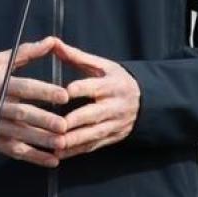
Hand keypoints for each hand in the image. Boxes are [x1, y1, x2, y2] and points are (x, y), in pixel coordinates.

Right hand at [0, 38, 68, 167]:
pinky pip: (13, 150)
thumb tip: (51, 41)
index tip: (64, 95)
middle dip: (44, 120)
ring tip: (62, 144)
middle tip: (65, 124)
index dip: (44, 92)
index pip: (24, 87)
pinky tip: (50, 160)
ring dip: (41, 141)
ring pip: (19, 134)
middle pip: (22, 114)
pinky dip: (33, 157)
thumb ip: (26, 53)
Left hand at [51, 40, 140, 158]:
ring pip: (93, 134)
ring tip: (55, 144)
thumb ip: (76, 56)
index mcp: (111, 85)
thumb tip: (53, 42)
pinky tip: (59, 154)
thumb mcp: (101, 66)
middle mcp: (114, 106)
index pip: (94, 87)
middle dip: (75, 121)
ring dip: (74, 141)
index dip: (80, 89)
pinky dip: (76, 151)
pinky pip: (93, 146)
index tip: (64, 92)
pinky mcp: (111, 137)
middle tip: (56, 125)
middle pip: (94, 114)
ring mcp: (114, 124)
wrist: (144, 101)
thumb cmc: (115, 80)